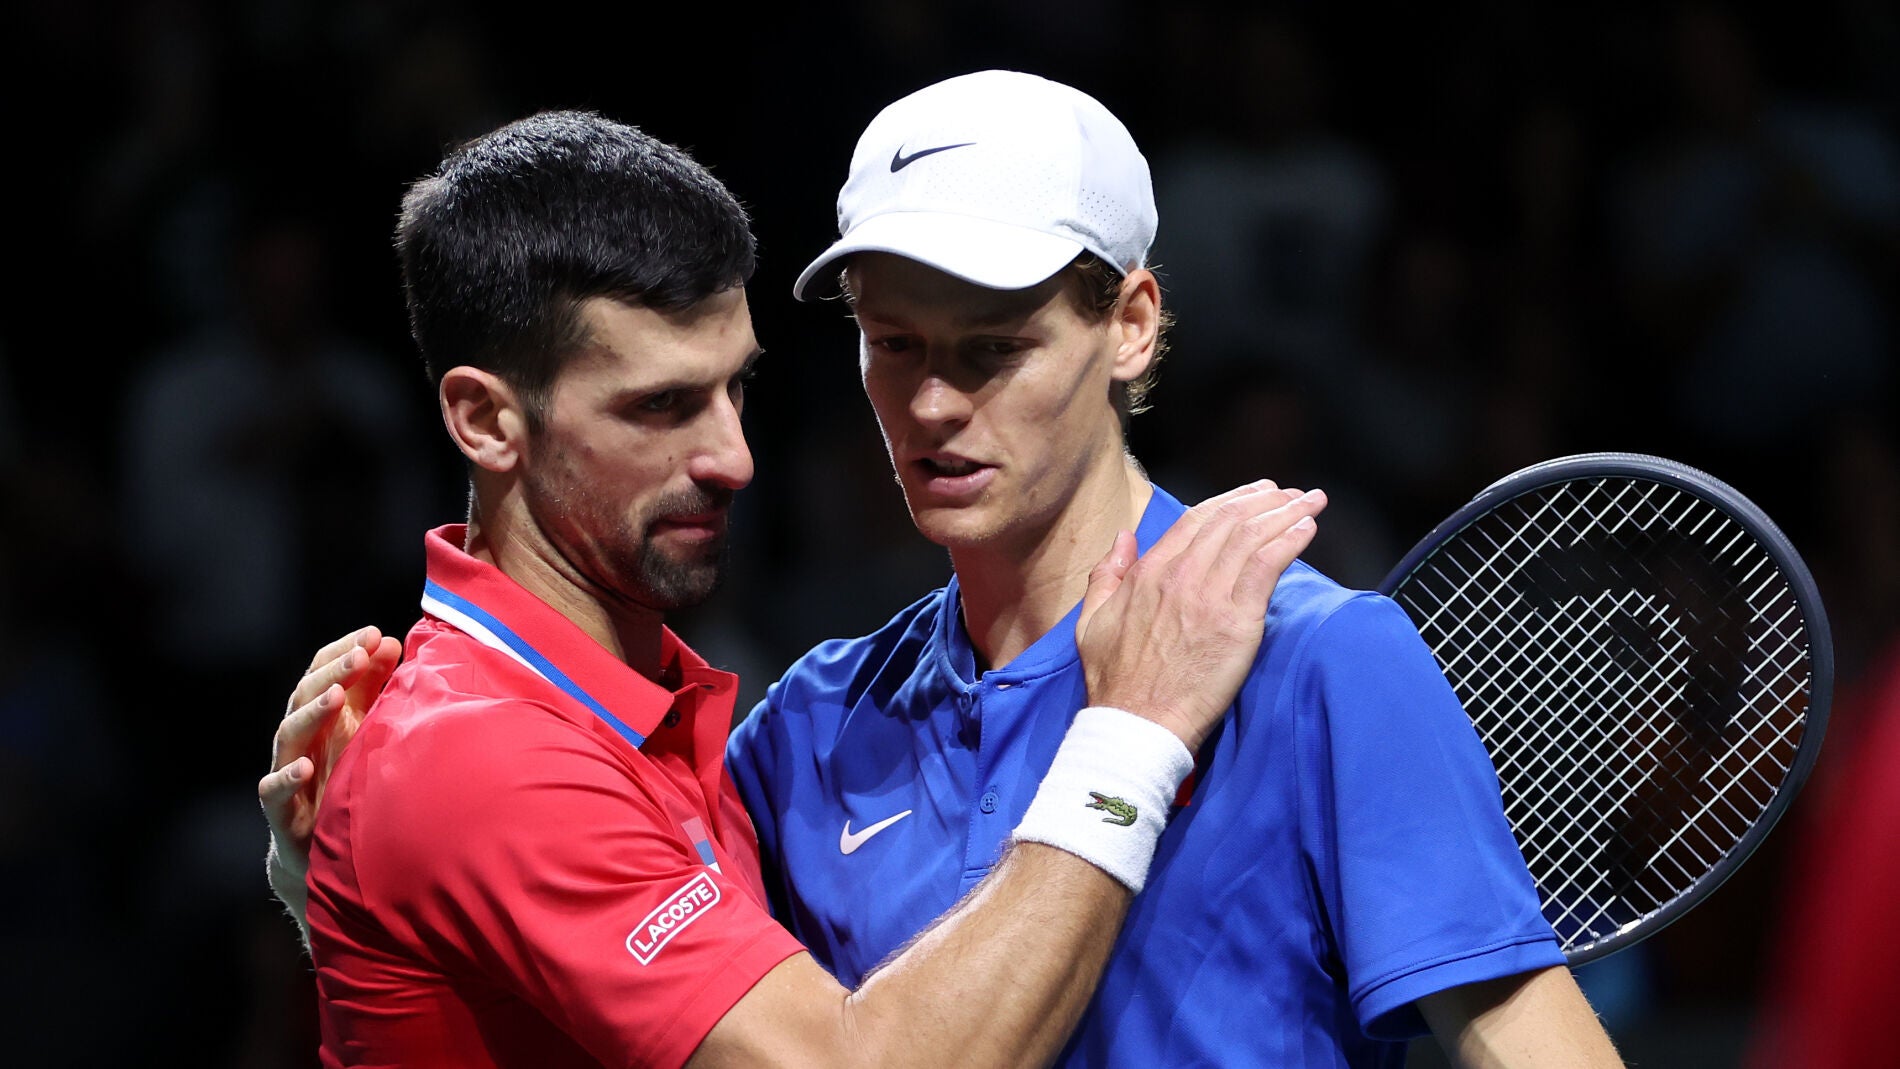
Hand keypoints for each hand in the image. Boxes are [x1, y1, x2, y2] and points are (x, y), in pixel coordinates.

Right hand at [259, 626, 400, 938]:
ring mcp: (288, 774)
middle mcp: (301, 740)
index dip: (345, 652)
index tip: (374, 634)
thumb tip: (392, 641)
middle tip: (361, 654)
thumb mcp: (363, 731)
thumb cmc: (346, 781)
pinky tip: (305, 766)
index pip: (324, 673)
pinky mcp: (282, 813)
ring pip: (289, 735)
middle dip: (333, 672)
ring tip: (335, 694)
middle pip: (307, 696)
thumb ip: (375, 688)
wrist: (321, 854)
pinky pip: (274, 792)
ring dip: (312, 712)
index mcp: (321, 718)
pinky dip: (288, 778)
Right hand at [1076, 481, 1323, 751]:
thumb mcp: (1091, 621)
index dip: (1229, 500)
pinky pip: (1268, 566)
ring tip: (1309, 502)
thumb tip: (1123, 537)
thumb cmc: (1115, 681)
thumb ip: (1106, 574)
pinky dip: (1289, 542)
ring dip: (1286, 513)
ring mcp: (1210, 596)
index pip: (1196, 520)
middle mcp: (1181, 574)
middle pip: (1229, 520)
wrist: (1137, 722)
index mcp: (1149, 572)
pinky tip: (1306, 530)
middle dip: (1264, 499)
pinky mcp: (1238, 621)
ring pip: (1252, 536)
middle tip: (1288, 492)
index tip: (1253, 493)